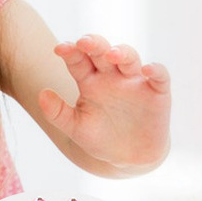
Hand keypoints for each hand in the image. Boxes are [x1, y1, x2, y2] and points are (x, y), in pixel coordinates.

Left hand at [37, 34, 170, 170]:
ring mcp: (135, 81)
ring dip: (121, 53)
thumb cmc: (101, 138)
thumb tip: (41, 95)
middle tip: (83, 42)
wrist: (129, 158)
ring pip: (129, 58)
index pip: (78, 60)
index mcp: (90, 81)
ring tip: (111, 54)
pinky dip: (155, 70)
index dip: (70, 52)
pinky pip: (160, 75)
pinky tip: (147, 70)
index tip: (59, 48)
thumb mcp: (76, 129)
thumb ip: (57, 113)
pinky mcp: (157, 91)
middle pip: (102, 52)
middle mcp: (112, 76)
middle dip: (94, 44)